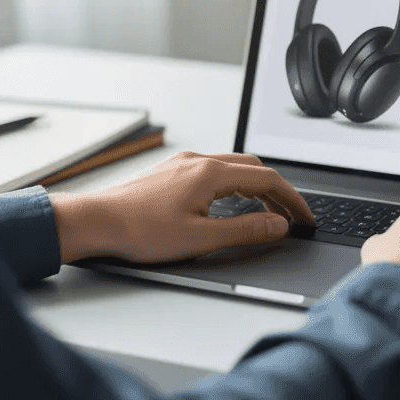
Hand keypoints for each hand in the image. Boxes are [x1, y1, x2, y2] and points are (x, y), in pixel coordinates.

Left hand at [49, 152, 314, 262]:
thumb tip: (278, 225)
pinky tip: (228, 203)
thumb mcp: (200, 238)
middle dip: (277, 191)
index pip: (267, 179)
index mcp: (210, 173)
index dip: (291, 200)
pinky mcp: (169, 173)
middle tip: (289, 215)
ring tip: (265, 211)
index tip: (304, 218)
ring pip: (233, 167)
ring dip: (255, 186)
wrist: (94, 223)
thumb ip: (245, 231)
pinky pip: (213, 171)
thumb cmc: (138, 232)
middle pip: (253, 168)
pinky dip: (233, 185)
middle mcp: (198, 161)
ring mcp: (182, 165)